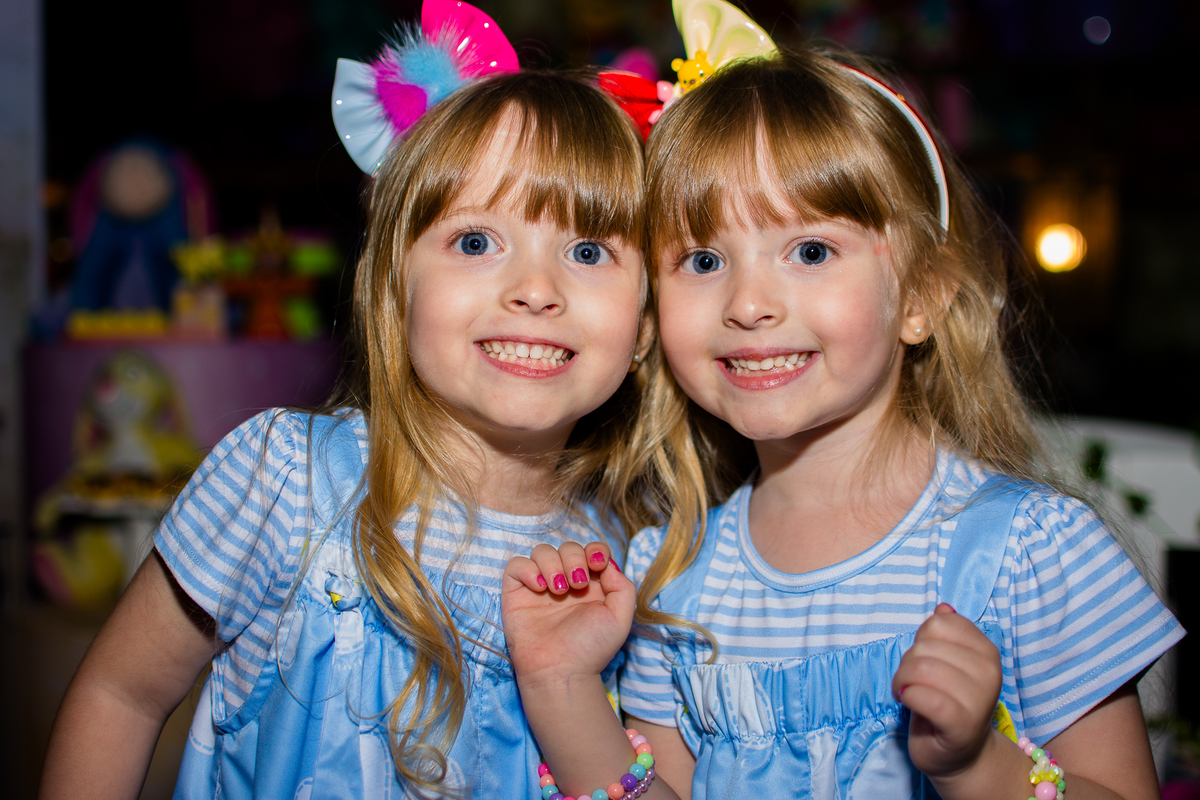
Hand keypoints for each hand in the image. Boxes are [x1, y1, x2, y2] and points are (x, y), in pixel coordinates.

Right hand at [501, 542, 633, 685]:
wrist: (561, 671)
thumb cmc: (591, 648)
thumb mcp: (620, 618)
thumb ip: (622, 587)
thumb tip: (608, 564)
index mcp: (591, 584)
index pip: (592, 550)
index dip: (595, 550)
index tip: (596, 565)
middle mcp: (565, 581)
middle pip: (568, 547)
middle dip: (574, 559)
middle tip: (577, 585)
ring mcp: (540, 586)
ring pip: (542, 551)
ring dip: (552, 564)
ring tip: (559, 590)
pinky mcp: (517, 593)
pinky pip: (516, 565)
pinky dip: (528, 569)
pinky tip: (539, 588)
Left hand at [893, 603, 1001, 779]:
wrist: (960, 755)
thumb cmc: (949, 704)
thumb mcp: (948, 663)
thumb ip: (947, 634)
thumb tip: (943, 608)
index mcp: (987, 651)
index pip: (938, 623)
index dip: (920, 640)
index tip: (923, 660)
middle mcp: (989, 671)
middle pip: (925, 645)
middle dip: (907, 663)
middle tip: (911, 682)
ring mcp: (979, 698)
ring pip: (920, 668)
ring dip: (902, 681)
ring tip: (908, 693)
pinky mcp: (961, 722)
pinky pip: (922, 695)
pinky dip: (907, 696)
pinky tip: (909, 704)